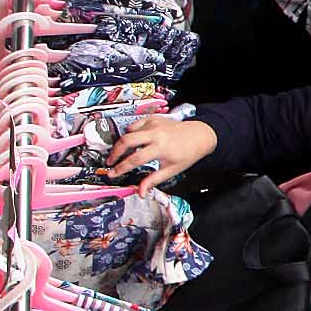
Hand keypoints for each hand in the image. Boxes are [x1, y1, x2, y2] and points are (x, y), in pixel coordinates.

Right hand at [104, 115, 218, 189]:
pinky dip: (130, 132)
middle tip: (110, 162)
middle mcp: (156, 134)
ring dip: (121, 143)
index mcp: (161, 148)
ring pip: (129, 132)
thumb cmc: (188, 153)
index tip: (112, 174)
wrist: (200, 135)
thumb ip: (153, 180)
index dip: (120, 168)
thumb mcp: (172, 170)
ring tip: (119, 153)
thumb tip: (140, 192)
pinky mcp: (154, 119)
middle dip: (115, 153)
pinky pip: (135, 124)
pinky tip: (132, 140)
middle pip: (127, 141)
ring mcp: (154, 124)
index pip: (134, 159)